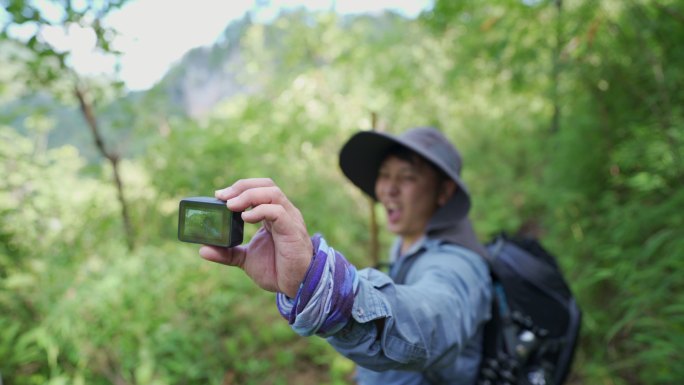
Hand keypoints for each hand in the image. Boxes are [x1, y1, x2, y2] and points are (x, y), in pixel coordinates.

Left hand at [198, 178, 312, 297]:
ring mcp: (290, 219)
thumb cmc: (277, 270)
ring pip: (272, 192)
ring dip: (249, 195)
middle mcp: (283, 212)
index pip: (259, 188)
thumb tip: (202, 250)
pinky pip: (278, 211)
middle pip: (266, 184)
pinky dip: (260, 211)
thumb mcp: (245, 259)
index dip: (239, 188)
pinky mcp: (293, 230)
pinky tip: (245, 219)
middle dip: (242, 187)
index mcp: (273, 214)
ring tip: (231, 206)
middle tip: (223, 197)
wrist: (296, 286)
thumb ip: (227, 253)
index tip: (219, 196)